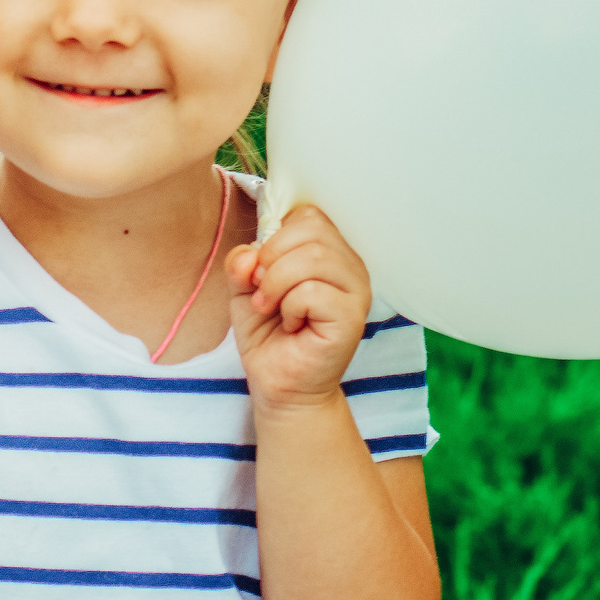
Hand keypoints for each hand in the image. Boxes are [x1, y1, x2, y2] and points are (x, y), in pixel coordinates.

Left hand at [227, 203, 371, 411]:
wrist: (279, 385)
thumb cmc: (269, 335)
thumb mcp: (244, 289)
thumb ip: (242, 262)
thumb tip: (249, 253)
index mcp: (329, 252)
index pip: (308, 215)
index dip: (275, 237)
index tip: (261, 269)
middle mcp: (349, 266)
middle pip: (311, 229)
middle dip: (272, 259)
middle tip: (262, 292)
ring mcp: (356, 291)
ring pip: (314, 257)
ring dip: (277, 284)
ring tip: (272, 308)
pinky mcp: (352, 317)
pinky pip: (313, 291)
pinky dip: (290, 307)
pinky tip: (293, 326)